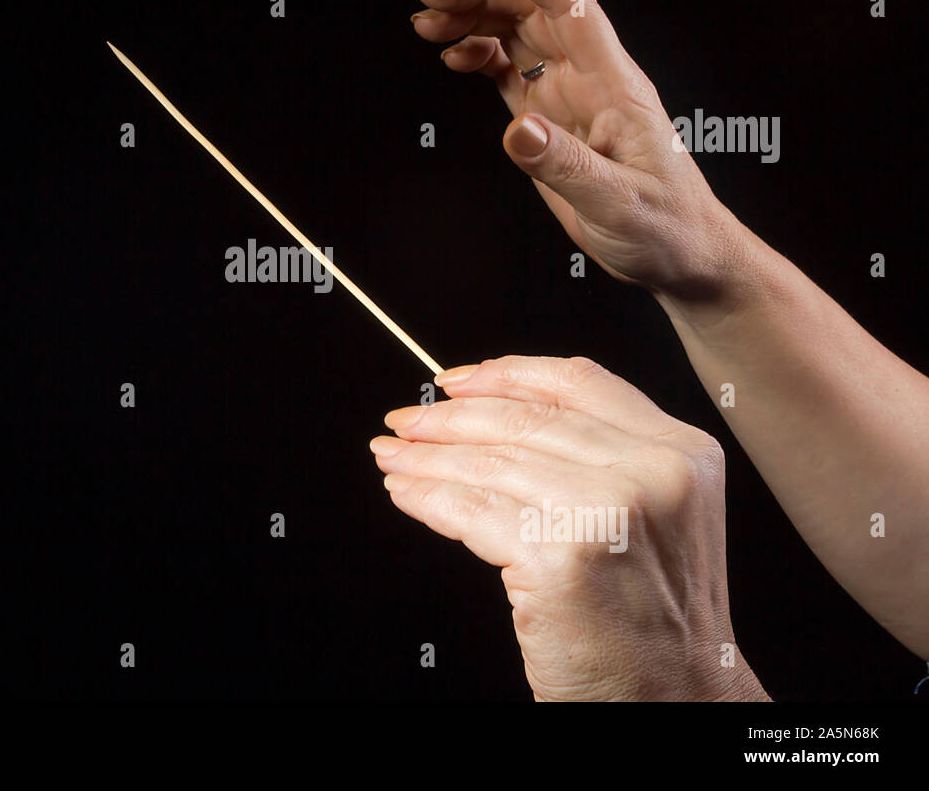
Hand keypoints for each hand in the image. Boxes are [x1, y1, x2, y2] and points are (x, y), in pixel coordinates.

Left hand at [371, 355, 767, 700]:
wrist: (679, 699)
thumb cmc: (655, 618)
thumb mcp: (657, 513)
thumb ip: (599, 455)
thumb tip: (490, 411)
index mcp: (680, 451)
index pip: (577, 382)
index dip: (505, 374)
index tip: (456, 381)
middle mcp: (652, 474)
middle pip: (525, 421)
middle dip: (449, 418)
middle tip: (405, 420)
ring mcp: (606, 514)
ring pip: (491, 464)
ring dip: (427, 458)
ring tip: (393, 456)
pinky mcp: (560, 559)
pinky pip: (471, 512)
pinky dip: (428, 498)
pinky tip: (406, 493)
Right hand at [410, 0, 748, 300]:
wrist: (681, 254)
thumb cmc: (665, 226)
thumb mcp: (616, 202)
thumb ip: (565, 165)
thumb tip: (517, 130)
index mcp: (612, 85)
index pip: (568, 4)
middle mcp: (590, 80)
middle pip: (531, 9)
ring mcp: (569, 98)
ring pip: (517, 34)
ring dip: (473, 19)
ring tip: (427, 23)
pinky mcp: (552, 121)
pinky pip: (511, 70)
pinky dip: (481, 55)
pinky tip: (456, 57)